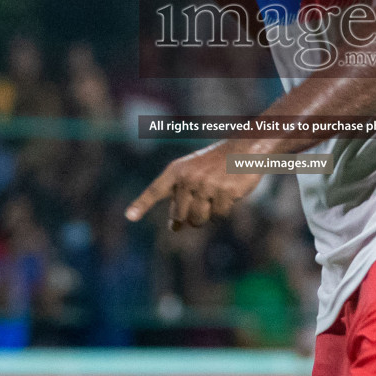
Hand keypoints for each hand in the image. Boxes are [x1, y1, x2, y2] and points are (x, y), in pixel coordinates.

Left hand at [125, 142, 262, 228]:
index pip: (156, 190)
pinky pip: (220, 215)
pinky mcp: (225, 191)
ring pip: (199, 219)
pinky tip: (231, 192)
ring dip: (208, 214)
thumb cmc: (217, 164)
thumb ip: (180, 196)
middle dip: (191, 217)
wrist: (245, 148)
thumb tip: (174, 227)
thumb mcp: (193, 173)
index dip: (142, 204)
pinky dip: (226, 209)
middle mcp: (188, 177)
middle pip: (181, 216)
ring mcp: (206, 185)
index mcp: (176, 171)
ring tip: (217, 194)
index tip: (130, 217)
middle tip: (203, 202)